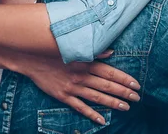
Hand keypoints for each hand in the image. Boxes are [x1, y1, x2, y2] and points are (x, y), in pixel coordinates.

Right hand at [21, 51, 140, 124]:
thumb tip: (111, 52)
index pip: (109, 72)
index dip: (124, 79)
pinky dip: (91, 114)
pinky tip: (102, 120)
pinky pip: (80, 107)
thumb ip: (93, 51)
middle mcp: (81, 76)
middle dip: (123, 92)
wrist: (30, 58)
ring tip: (126, 107)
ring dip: (112, 103)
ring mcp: (72, 87)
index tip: (136, 84)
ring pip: (97, 97)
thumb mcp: (72, 47)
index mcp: (85, 62)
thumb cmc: (52, 50)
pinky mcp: (63, 96)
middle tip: (137, 98)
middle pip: (106, 86)